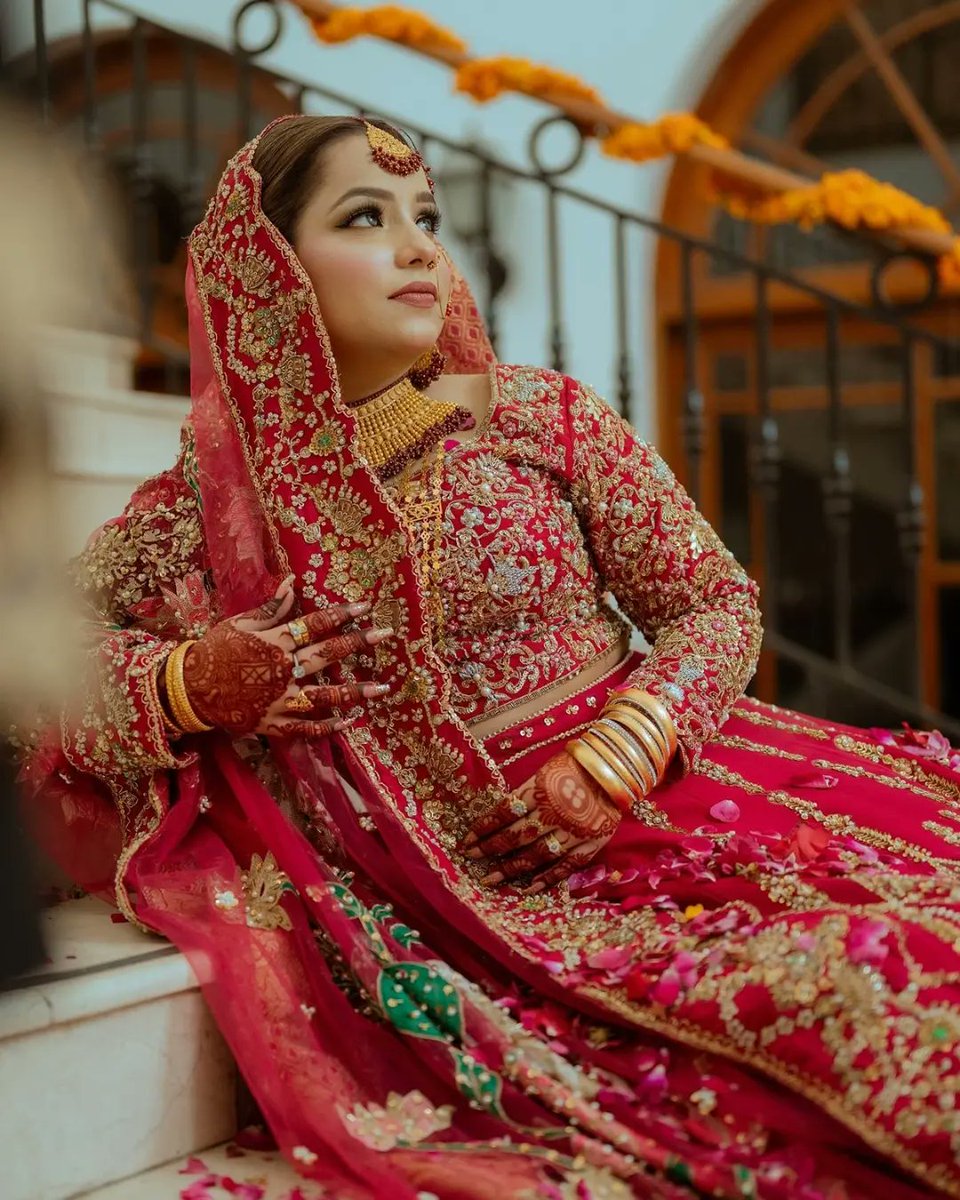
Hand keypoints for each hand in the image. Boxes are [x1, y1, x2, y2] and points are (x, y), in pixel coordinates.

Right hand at [181, 576, 393, 736]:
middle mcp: (282, 670)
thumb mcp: (239, 624)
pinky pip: (305, 727)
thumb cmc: (214, 650)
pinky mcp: (273, 722)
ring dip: (356, 691)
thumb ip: (270, 609)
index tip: (365, 608)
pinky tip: (348, 721)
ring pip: (325, 695)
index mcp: (274, 642)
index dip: (341, 615)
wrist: (188, 689)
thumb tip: (293, 583)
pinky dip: (327, 727)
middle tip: (385, 634)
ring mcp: (280, 699)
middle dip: (358, 643)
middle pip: (327, 654)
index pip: (314, 624)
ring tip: (381, 688)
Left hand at [461, 750, 620, 893]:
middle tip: (472, 860)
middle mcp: (554, 811)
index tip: (466, 841)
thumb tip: (498, 819)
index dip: (483, 828)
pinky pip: (566, 865)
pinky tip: (528, 887)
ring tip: (492, 878)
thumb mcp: (545, 772)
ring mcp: (573, 830)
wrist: (615, 768)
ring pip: (537, 854)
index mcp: (540, 789)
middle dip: (491, 850)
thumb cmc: (574, 767)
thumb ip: (525, 794)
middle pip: (516, 836)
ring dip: (511, 868)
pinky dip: (546, 878)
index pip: (504, 812)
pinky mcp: (591, 843)